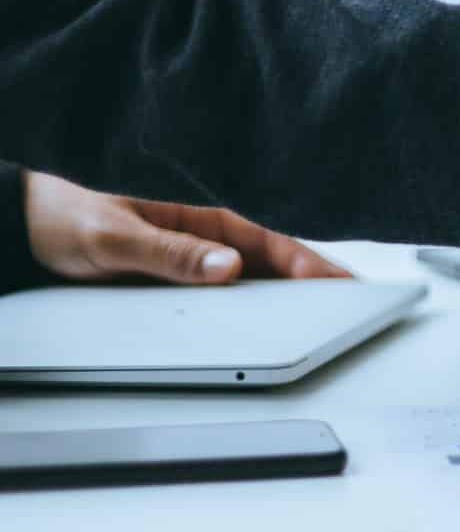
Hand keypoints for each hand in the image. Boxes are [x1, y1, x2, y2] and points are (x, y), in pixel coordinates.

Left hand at [22, 172, 352, 283]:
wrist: (21, 222)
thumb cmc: (61, 213)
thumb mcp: (112, 236)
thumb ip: (168, 254)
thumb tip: (226, 268)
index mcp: (198, 212)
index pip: (267, 240)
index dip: (307, 262)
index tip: (337, 282)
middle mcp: (202, 232)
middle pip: (271, 258)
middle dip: (314, 277)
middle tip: (354, 299)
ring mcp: (192, 254)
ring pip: (251, 276)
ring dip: (286, 293)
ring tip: (324, 312)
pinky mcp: (177, 274)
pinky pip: (223, 290)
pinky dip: (252, 303)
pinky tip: (267, 318)